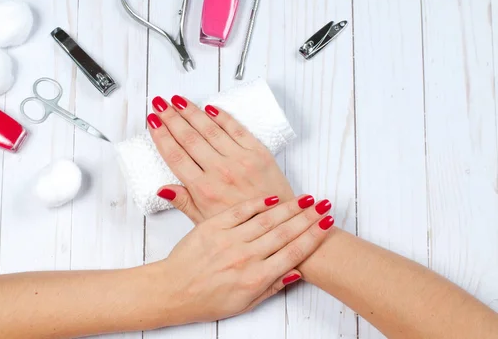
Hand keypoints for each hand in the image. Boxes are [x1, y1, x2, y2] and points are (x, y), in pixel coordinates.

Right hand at [148, 95, 293, 222]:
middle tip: (160, 104)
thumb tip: (162, 189)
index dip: (161, 136)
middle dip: (171, 118)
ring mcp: (240, 159)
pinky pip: (236, 129)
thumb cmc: (244, 224)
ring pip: (210, 129)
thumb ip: (184, 202)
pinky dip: (222, 117)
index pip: (176, 156)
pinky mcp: (259, 152)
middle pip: (189, 138)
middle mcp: (220, 171)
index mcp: (204, 189)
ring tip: (177, 101)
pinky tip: (209, 108)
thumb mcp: (206, 222)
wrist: (279, 222)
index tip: (153, 122)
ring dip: (191, 112)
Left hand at [160, 194, 333, 323]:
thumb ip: (272, 286)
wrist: (173, 290)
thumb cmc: (207, 300)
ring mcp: (228, 239)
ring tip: (306, 199)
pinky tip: (272, 198)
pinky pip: (239, 211)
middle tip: (325, 205)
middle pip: (285, 233)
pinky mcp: (212, 226)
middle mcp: (245, 257)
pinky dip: (257, 203)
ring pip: (266, 220)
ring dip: (289, 208)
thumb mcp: (245, 303)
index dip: (314, 237)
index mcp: (255, 278)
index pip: (293, 253)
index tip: (327, 224)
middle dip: (308, 218)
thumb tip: (296, 271)